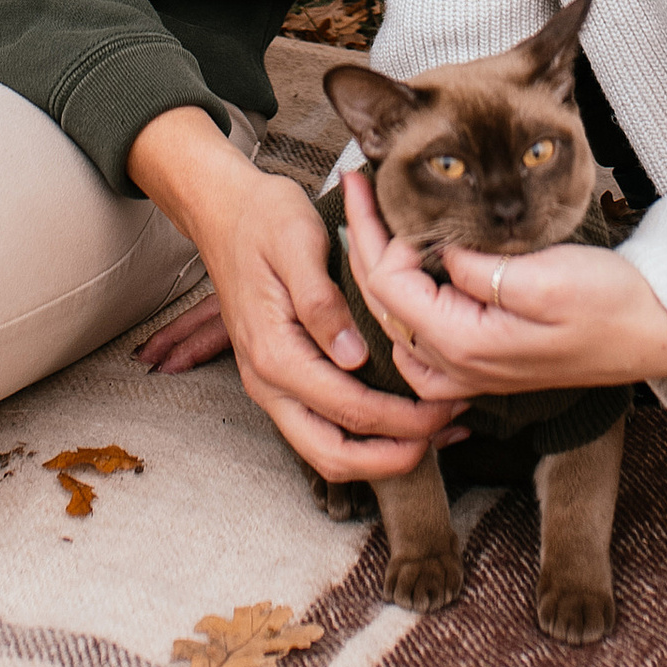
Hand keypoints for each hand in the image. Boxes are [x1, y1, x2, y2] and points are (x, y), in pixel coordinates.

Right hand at [126, 108, 460, 483]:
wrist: (223, 210)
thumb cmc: (264, 218)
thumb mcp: (297, 241)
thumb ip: (320, 301)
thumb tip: (352, 356)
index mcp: (274, 351)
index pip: (347, 409)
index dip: (401, 420)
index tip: (444, 410)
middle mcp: (267, 381)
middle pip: (331, 453)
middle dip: (392, 456)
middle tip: (444, 433)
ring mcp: (269, 385)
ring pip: (324, 450)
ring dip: (378, 454)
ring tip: (432, 434)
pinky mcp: (279, 379)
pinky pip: (319, 428)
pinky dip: (361, 437)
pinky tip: (399, 421)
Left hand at [340, 169, 666, 400]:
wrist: (658, 332)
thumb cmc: (611, 302)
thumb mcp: (545, 277)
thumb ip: (480, 269)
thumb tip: (438, 250)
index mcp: (466, 345)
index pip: (390, 286)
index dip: (376, 232)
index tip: (371, 182)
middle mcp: (459, 367)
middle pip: (386, 304)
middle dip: (366, 242)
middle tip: (356, 185)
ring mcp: (472, 371)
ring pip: (399, 323)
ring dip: (381, 270)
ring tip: (374, 219)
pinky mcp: (488, 362)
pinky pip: (424, 341)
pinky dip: (406, 303)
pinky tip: (410, 271)